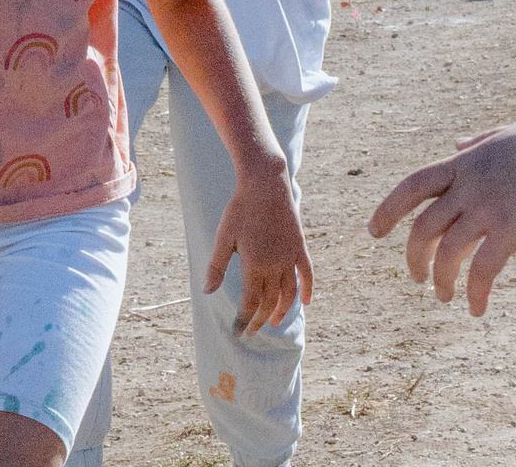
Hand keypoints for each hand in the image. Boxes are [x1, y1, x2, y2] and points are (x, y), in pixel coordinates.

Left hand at [207, 162, 312, 334]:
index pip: (251, 303)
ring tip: (275, 321)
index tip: (238, 331)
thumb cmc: (240, 209)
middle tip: (252, 330)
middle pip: (270, 302)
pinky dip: (308, 289)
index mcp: (255, 264)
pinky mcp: (300, 247)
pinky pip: (307, 273)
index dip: (244, 319)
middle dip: (260, 320)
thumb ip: (216, 266)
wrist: (265, 184)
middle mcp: (275, 265)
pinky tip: (305, 302)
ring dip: (283, 310)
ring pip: (289, 292)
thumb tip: (207, 292)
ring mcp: (290, 257)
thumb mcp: (224, 237)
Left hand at [369, 119, 515, 313]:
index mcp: (461, 164)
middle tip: (417, 277)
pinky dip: (476, 293)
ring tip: (444, 296)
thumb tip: (457, 142)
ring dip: (441, 280)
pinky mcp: (510, 230)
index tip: (375, 231)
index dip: (389, 210)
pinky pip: (483, 270)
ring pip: (447, 253)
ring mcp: (485, 209)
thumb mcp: (500, 134)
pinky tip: (477, 308)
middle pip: (423, 228)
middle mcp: (466, 188)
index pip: (412, 187)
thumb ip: (475, 143)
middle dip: (414, 256)